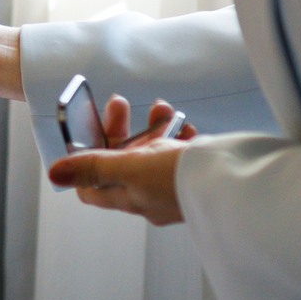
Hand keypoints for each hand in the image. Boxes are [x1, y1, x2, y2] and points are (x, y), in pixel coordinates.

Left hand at [46, 95, 195, 226]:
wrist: (246, 187)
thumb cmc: (187, 179)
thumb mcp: (134, 168)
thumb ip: (96, 167)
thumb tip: (54, 173)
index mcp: (130, 198)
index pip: (91, 187)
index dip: (82, 160)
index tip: (87, 130)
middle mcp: (151, 197)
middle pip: (121, 163)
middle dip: (119, 131)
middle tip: (119, 101)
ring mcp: (176, 188)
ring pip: (153, 155)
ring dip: (152, 128)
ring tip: (161, 107)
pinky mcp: (200, 177)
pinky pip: (182, 154)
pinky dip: (179, 135)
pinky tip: (185, 124)